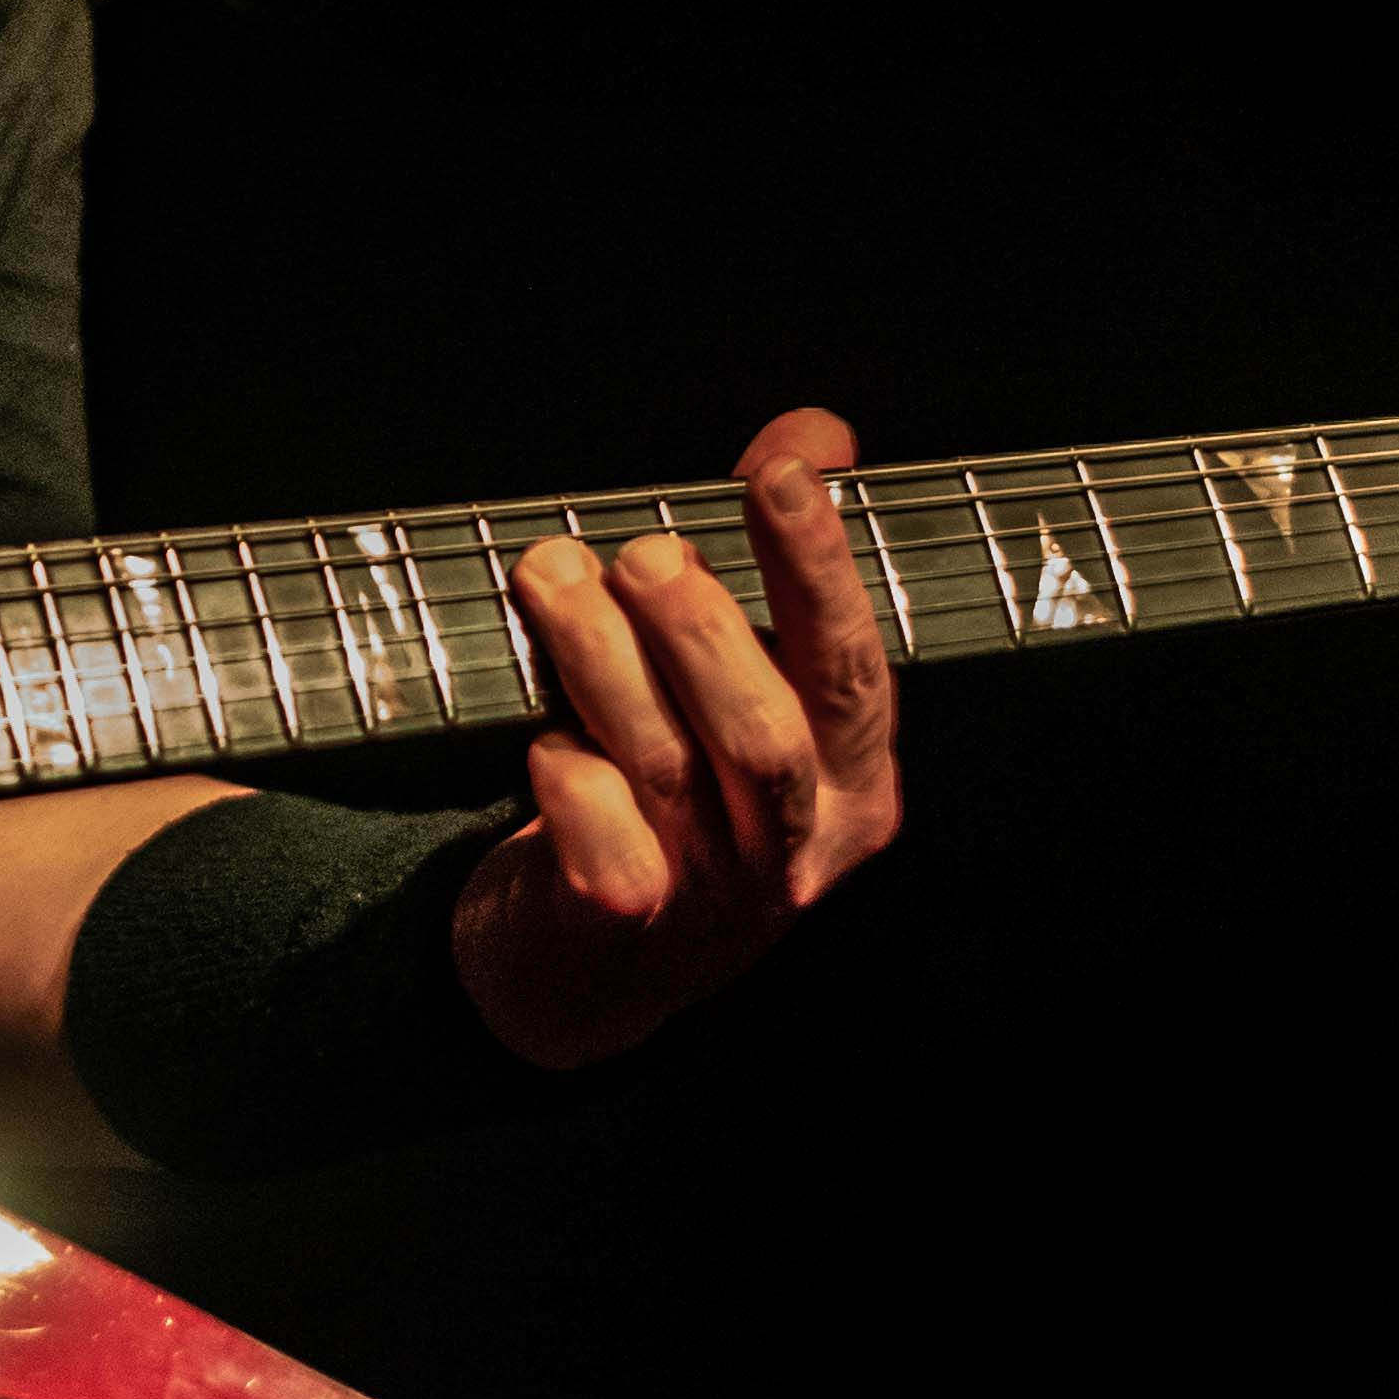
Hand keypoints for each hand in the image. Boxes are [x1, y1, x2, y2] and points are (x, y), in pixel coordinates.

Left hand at [454, 407, 903, 1067]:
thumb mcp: (739, 677)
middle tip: (639, 551)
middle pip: (766, 735)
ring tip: (548, 575)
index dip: (817, 567)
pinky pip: (605, 845)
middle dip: (701, 629)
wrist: (589, 964)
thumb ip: (774, 558)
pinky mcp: (623, 928)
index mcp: (855, 785)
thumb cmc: (677, 790)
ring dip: (602, 660)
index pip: (851, 667)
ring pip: (671, 769)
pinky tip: (544, 735)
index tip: (777, 472)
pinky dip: (571, 777)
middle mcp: (796, 849)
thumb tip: (817, 433)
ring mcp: (712, 900)